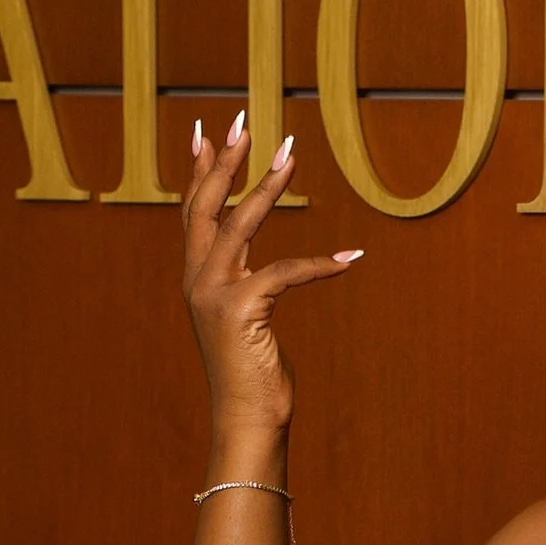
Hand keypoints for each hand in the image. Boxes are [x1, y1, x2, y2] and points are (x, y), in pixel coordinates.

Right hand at [180, 112, 360, 442]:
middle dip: (225, 162)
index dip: (201, 171)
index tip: (206, 133)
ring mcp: (213, 295)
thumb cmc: (254, 378)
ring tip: (290, 154)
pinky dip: (321, 265)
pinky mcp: (239, 311)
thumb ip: (249, 291)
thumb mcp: (248, 324)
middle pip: (206, 207)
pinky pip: (285, 272)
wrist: (248, 422)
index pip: (193, 214)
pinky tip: (352, 260)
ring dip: (267, 186)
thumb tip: (261, 275)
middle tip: (244, 122)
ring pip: (239, 225)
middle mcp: (198, 282)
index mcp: (198, 281)